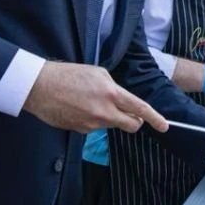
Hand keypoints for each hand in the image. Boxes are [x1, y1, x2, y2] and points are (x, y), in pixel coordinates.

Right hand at [23, 61, 167, 133]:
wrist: (40, 87)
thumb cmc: (67, 75)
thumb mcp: (97, 73)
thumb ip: (114, 88)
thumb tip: (121, 99)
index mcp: (111, 94)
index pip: (140, 109)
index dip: (155, 119)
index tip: (164, 126)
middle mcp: (104, 112)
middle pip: (130, 125)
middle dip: (134, 121)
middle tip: (130, 115)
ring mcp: (92, 124)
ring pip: (110, 124)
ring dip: (107, 117)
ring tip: (88, 101)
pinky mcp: (80, 131)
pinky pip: (94, 127)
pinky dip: (91, 119)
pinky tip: (78, 108)